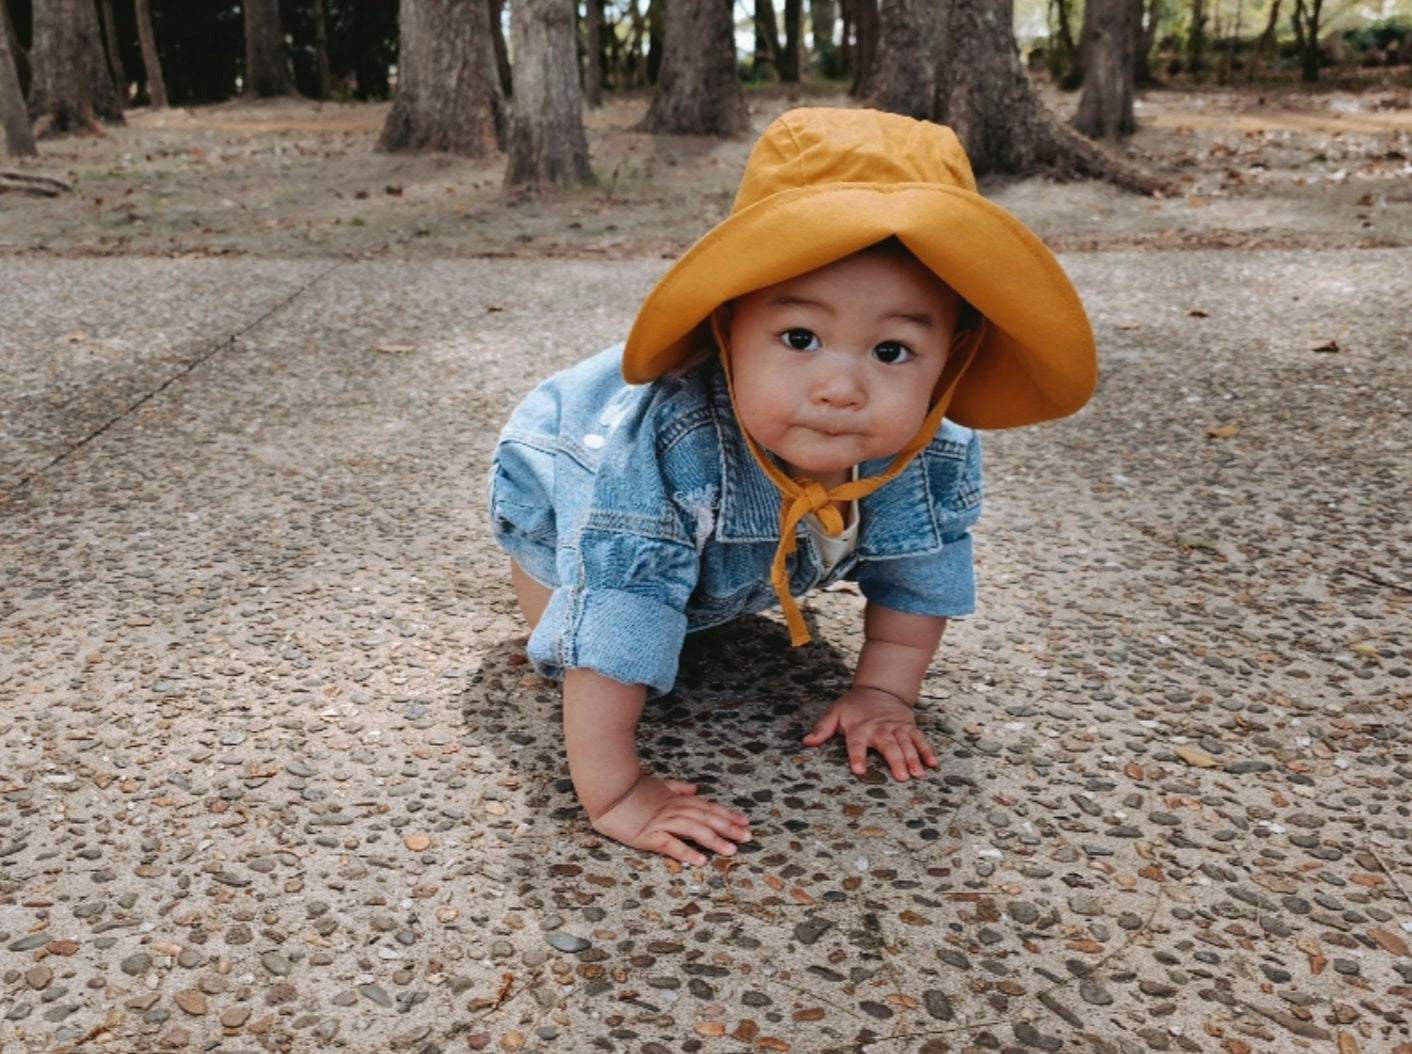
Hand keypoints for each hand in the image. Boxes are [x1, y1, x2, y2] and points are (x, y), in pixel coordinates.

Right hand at [590, 774, 751, 866]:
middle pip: (706, 818)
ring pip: (694, 830)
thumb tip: (694, 788)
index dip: (727, 814)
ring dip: (714, 840)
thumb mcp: (657, 784)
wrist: (607, 791)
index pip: (707, 807)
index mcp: (676, 799)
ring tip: (730, 851)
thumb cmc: (630, 789)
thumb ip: (676, 787)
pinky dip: (687, 852)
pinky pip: (671, 844)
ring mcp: (662, 822)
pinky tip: (700, 859)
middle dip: (728, 828)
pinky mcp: (649, 835)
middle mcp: (673, 810)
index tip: (744, 822)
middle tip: (747, 837)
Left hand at [803, 687, 938, 781]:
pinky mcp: (909, 727)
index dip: (857, 756)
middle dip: (895, 760)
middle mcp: (879, 729)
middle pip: (888, 746)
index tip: (859, 770)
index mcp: (859, 728)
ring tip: (918, 773)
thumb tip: (806, 741)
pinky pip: (919, 739)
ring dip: (913, 758)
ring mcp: (896, 728)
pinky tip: (932, 764)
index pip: (856, 744)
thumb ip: (822, 729)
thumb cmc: (854, 706)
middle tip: (901, 777)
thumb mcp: (834, 713)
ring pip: (906, 744)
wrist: (879, 689)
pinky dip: (927, 751)